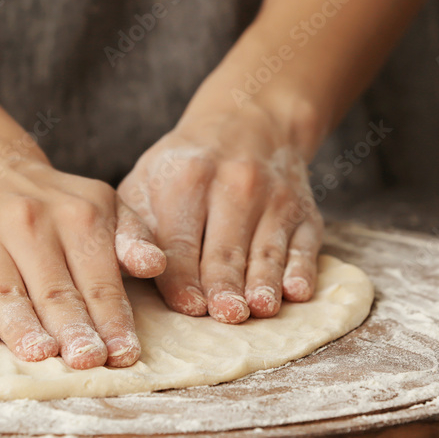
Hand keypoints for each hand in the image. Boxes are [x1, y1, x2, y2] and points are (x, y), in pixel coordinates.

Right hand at [0, 147, 164, 368]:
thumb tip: (153, 265)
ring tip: (41, 354)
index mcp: (78, 214)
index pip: (99, 280)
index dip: (113, 320)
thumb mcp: (104, 207)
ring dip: (24, 327)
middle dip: (73, 329)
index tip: (124, 355)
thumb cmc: (56, 206)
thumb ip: (133, 237)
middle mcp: (29, 219)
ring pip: (7, 291)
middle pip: (55, 290)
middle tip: (88, 361)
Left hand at [118, 102, 321, 322]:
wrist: (248, 123)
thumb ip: (133, 230)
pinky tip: (297, 291)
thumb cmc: (184, 170)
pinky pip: (305, 245)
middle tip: (225, 314)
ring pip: (267, 250)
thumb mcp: (147, 183)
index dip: (183, 276)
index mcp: (187, 179)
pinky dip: (302, 269)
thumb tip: (138, 269)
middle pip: (225, 248)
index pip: (181, 241)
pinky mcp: (305, 212)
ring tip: (260, 309)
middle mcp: (235, 184)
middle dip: (225, 284)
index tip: (188, 306)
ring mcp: (276, 197)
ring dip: (264, 282)